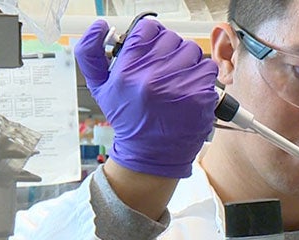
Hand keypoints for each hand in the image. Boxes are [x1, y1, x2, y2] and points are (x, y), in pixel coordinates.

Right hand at [74, 19, 217, 177]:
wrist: (151, 154)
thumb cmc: (128, 119)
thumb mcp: (100, 88)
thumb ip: (90, 53)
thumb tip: (98, 26)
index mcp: (128, 71)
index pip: (147, 29)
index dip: (150, 35)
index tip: (151, 47)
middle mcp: (154, 77)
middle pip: (172, 38)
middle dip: (168, 51)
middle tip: (163, 69)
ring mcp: (180, 86)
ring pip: (192, 50)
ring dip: (187, 62)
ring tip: (176, 80)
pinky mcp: (201, 96)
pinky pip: (208, 68)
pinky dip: (202, 76)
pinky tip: (189, 89)